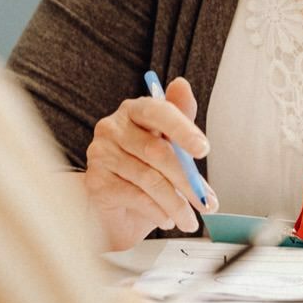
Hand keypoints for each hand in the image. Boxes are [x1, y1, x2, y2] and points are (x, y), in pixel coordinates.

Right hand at [82, 76, 217, 249]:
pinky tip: (167, 218)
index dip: (183, 129)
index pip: (158, 111)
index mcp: (134, 110)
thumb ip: (180, 120)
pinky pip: (135, 197)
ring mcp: (101, 153)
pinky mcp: (96, 180)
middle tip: (207, 202)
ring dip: (176, 204)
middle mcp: (112, 127)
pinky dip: (158, 211)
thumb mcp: (169, 145)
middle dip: (187, 181)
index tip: (204, 149)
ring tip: (189, 219)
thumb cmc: (146, 170)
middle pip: (156, 151)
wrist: (118, 207)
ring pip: (149, 179)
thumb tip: (182, 84)